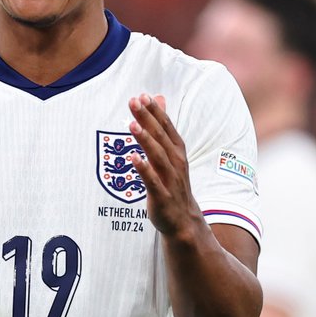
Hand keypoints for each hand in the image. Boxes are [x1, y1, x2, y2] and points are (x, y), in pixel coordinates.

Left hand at [127, 94, 199, 236]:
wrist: (183, 221)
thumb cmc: (172, 184)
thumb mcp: (170, 154)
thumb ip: (162, 127)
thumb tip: (158, 99)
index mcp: (177, 152)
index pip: (166, 127)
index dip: (155, 112)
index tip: (143, 96)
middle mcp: (175, 163)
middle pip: (161, 137)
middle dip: (148, 119)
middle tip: (135, 102)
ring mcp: (169, 180)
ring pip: (158, 157)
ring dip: (146, 140)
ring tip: (133, 125)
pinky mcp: (161, 196)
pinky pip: (152, 181)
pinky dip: (144, 169)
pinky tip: (134, 158)